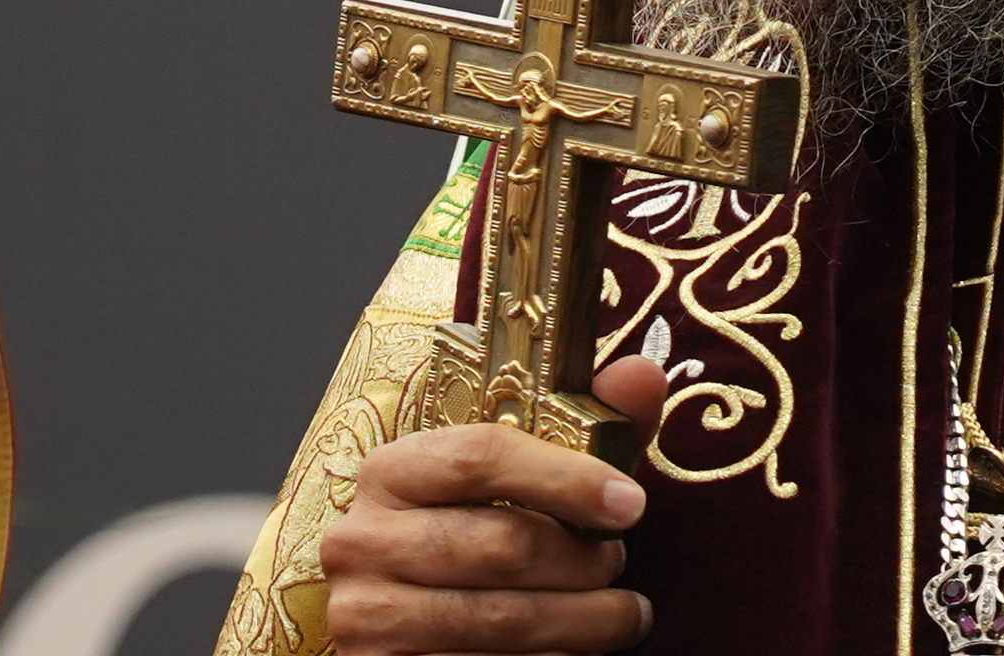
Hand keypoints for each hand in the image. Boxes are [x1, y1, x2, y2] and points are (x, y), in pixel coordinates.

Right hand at [322, 357, 667, 652]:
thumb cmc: (473, 540)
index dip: (566, 478)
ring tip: (623, 616)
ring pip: (503, 619)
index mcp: (390, 472)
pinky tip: (576, 651)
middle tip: (618, 562)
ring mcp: (365, 616)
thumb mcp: (515, 480)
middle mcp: (362, 541)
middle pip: (501, 543)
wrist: (401, 627)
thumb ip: (579, 431)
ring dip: (584, 620)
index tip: (630, 503)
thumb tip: (642, 376)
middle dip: (582, 559)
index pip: (481, 455)